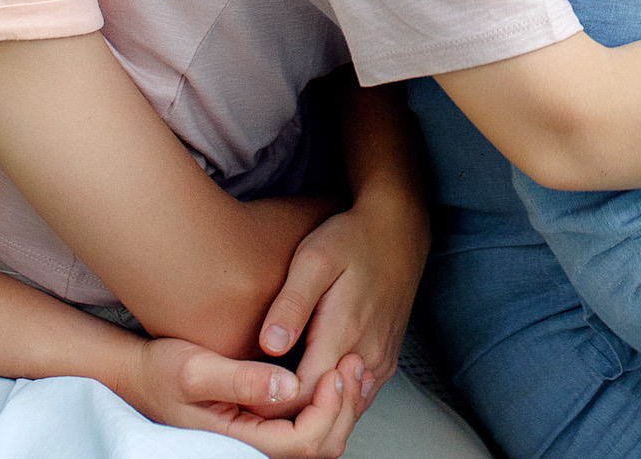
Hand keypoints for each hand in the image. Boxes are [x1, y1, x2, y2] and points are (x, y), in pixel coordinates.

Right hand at [111, 334, 361, 457]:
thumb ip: (241, 380)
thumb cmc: (163, 372)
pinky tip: (335, 375)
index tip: (337, 369)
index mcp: (240, 441)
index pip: (304, 443)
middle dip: (344, 408)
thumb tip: (289, 386)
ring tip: (351, 365)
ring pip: (319, 441)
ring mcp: (260, 441)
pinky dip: (328, 405)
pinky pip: (308, 429)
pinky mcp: (264, 429)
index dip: (329, 410)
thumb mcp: (195, 369)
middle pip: (320, 448)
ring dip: (341, 406)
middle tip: (354, 362)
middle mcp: (254, 449)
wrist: (142, 377)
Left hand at [256, 194, 426, 420]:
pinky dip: (330, 395)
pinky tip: (306, 376)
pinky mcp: (384, 361)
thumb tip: (270, 346)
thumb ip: (292, 304)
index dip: (268, 402)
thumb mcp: (313, 259)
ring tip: (275, 384)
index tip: (243, 389)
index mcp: (343, 334)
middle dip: (285, 409)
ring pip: (340, 407)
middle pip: (320, 410)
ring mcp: (379, 361)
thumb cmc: (351, 240)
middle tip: (252, 391)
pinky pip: (355, 396)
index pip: (301, 397)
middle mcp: (366, 355)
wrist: (397, 230)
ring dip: (308, 405)